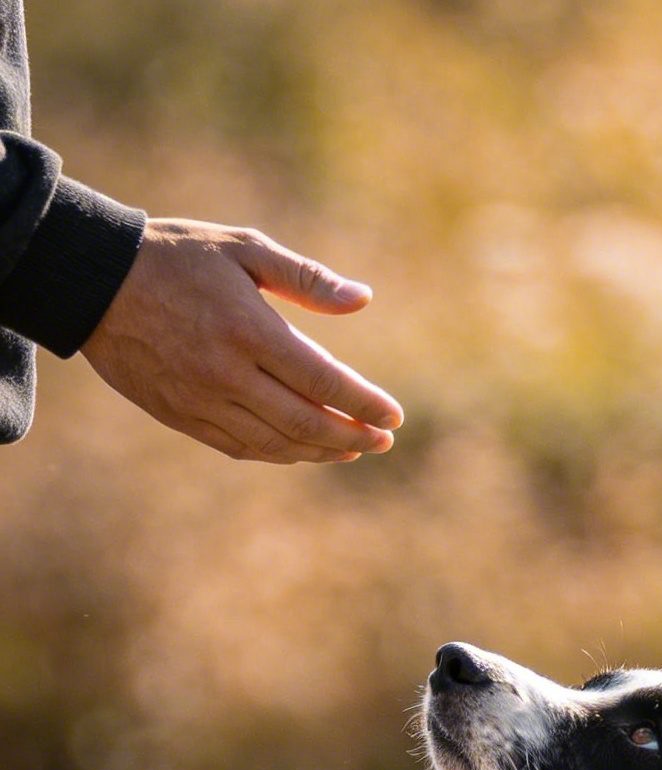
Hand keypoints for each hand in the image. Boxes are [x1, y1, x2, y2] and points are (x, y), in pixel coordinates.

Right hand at [81, 218, 403, 463]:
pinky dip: (280, 453)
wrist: (93, 281)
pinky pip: (242, 448)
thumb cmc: (176, 255)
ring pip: (276, 444)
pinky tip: (303, 450)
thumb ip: (305, 278)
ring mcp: (202, 401)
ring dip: (320, 451)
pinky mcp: (182, 417)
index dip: (363, 403)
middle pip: (306, 423)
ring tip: (352, 447)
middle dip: (352, 435)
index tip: (393, 415)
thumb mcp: (242, 248)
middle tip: (383, 440)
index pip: (322, 380)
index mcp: (247, 328)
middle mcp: (226, 373)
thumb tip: (363, 300)